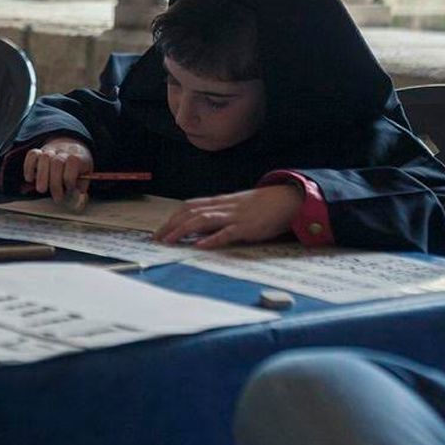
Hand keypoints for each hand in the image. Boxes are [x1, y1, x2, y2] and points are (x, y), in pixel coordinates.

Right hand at [23, 137, 93, 203]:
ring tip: (42, 190)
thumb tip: (77, 193)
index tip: (70, 188)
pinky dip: (28, 167)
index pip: (73, 162)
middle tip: (57, 198)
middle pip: (57, 162)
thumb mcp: (87, 174)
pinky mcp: (39, 151)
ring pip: (43, 158)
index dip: (70, 178)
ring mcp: (51, 150)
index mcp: (78, 156)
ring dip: (41, 176)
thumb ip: (83, 184)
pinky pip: (32, 154)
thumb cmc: (78, 165)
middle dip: (55, 183)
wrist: (72, 146)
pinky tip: (30, 179)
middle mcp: (63, 151)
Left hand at [152, 185, 303, 248]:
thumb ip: (220, 216)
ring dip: (184, 231)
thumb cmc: (262, 206)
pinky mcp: (248, 227)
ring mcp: (235, 216)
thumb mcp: (236, 207)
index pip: (188, 207)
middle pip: (190, 213)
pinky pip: (228, 232)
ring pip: (203, 220)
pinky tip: (201, 245)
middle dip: (171, 226)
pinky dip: (213, 239)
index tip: (159, 231)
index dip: (171, 218)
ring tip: (170, 242)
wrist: (288, 199)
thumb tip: (200, 230)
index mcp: (219, 202)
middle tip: (157, 240)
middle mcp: (223, 207)